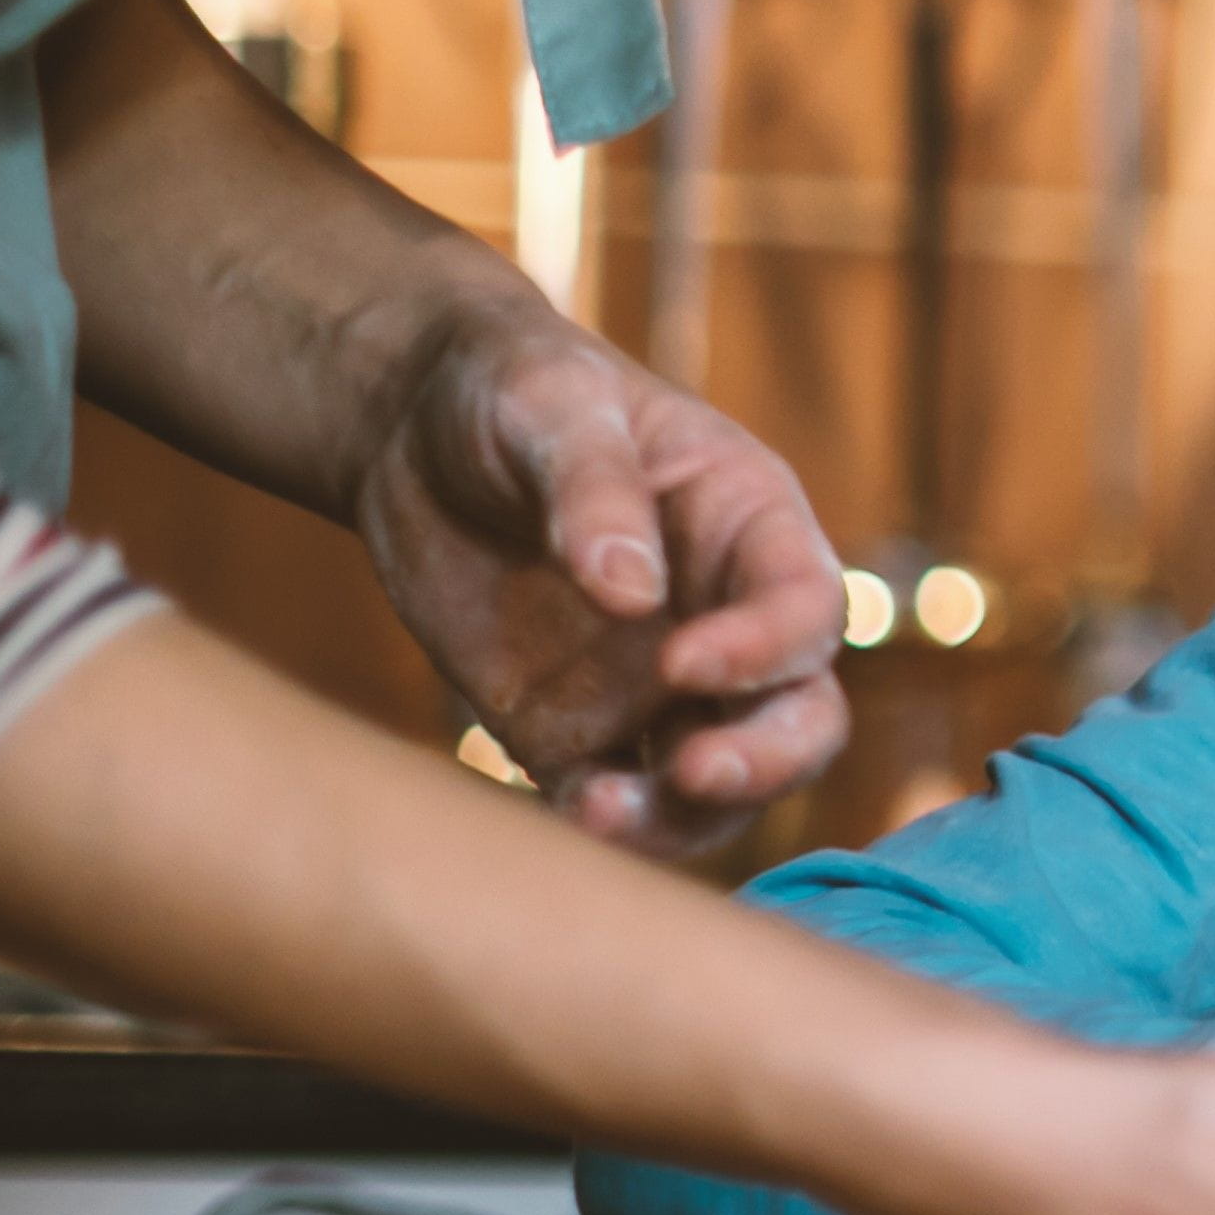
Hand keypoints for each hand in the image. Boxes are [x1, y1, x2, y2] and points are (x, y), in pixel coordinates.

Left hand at [351, 296, 845, 854]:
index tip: (682, 662)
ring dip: (686, 815)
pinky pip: (618, 800)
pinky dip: (605, 827)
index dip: (765, 647)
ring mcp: (655, 688)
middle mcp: (725, 617)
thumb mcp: (551, 404)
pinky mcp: (577, 732)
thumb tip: (632, 594)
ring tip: (603, 811)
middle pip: (799, 714)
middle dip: (767, 758)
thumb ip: (593, 490)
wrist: (411, 429)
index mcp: (751, 526)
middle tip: (698, 773)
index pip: (803, 605)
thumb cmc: (510, 387)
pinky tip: (564, 816)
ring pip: (720, 783)